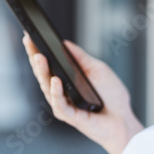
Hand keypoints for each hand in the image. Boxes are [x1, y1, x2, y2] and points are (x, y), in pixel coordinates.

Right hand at [22, 33, 143, 153]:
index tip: (30, 36)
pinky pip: (60, 104)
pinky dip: (56, 92)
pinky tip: (55, 80)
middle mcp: (61, 92)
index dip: (38, 51)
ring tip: (39, 57)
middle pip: (43, 74)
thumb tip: (64, 43)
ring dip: (42, 71)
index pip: (49, 64)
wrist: (123, 118)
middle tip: (29, 42)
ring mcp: (64, 105)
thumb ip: (81, 57)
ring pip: (47, 88)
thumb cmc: (111, 95)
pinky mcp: (71, 116)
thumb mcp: (97, 69)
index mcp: (67, 80)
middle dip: (34, 57)